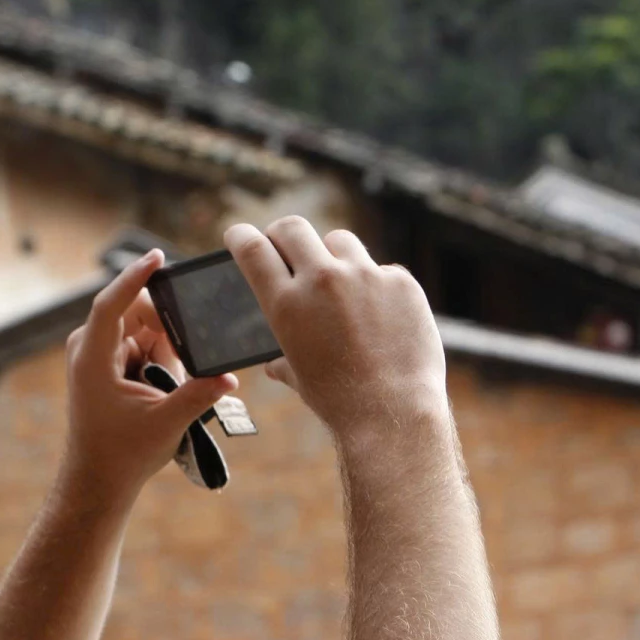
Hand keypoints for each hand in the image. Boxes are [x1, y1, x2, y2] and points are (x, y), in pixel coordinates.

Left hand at [58, 250, 238, 508]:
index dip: (135, 277)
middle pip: (136, 312)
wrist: (98, 480)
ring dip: (166, 351)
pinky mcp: (108, 362)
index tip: (158, 256)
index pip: (112, 303)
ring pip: (145, 329)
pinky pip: (143, 344)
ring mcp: (98, 353)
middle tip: (184, 364)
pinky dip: (161, 359)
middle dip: (168, 332)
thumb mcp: (166, 423)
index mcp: (93, 357)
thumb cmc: (122, 454)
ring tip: (167, 388)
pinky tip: (165, 386)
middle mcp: (90, 347)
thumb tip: (230, 376)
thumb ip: (198, 395)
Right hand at [225, 218, 445, 440]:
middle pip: (293, 228)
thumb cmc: (338, 400)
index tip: (239, 234)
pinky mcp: (400, 282)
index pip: (253, 249)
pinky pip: (381, 269)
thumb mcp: (299, 376)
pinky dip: (376, 285)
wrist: (392, 412)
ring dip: (333, 256)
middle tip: (287, 246)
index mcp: (286, 304)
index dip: (241, 236)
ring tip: (341, 283)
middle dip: (284, 234)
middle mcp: (322, 280)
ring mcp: (365, 276)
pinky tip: (381, 314)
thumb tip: (274, 364)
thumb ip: (283, 359)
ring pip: (340, 240)